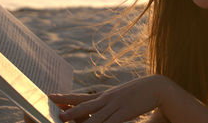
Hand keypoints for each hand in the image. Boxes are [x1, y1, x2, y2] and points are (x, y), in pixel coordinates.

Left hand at [51, 75, 165, 122]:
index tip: (51, 96)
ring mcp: (115, 106)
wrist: (157, 87)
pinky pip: (110, 122)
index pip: (81, 96)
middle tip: (52, 109)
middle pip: (83, 105)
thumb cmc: (139, 92)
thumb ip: (109, 101)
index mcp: (105, 95)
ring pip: (93, 115)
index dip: (65, 97)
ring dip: (78, 119)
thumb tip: (100, 105)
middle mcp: (107, 99)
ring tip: (63, 120)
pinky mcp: (124, 113)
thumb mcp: (121, 95)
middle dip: (67, 108)